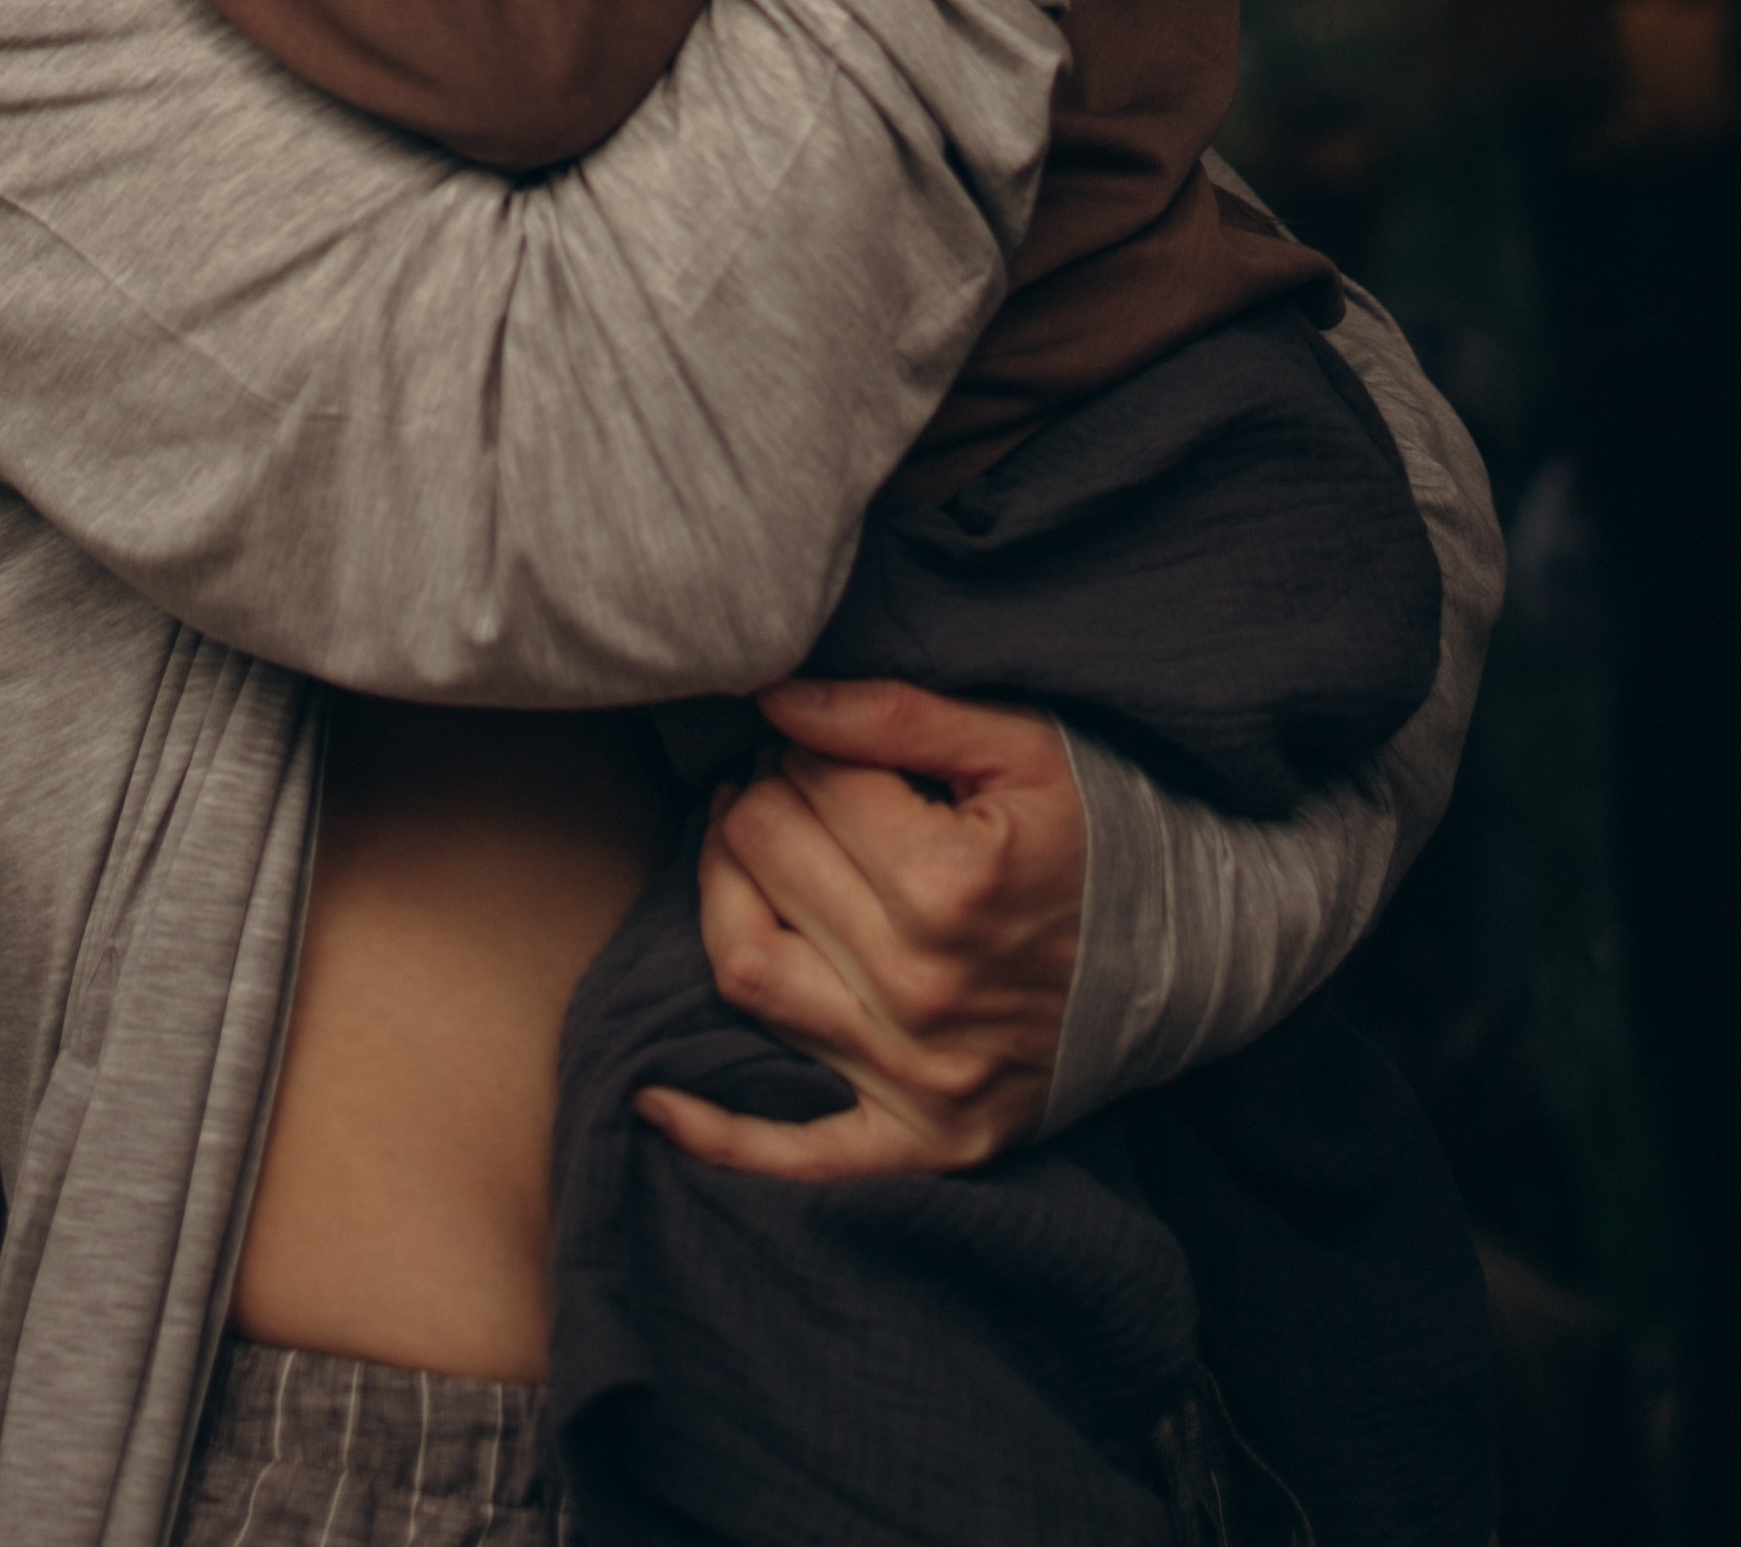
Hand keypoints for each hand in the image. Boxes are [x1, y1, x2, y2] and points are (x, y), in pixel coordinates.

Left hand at [636, 677, 1084, 1181]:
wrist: (1198, 954)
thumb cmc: (1106, 833)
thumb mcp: (1021, 746)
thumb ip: (893, 714)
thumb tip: (772, 696)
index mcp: (953, 884)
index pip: (808, 783)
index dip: (802, 742)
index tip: (822, 739)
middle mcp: (925, 989)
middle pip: (766, 858)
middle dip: (759, 796)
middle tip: (785, 780)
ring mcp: (919, 1075)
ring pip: (747, 968)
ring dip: (719, 889)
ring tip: (744, 846)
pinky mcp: (922, 1141)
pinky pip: (798, 1153)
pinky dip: (719, 1135)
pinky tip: (652, 1101)